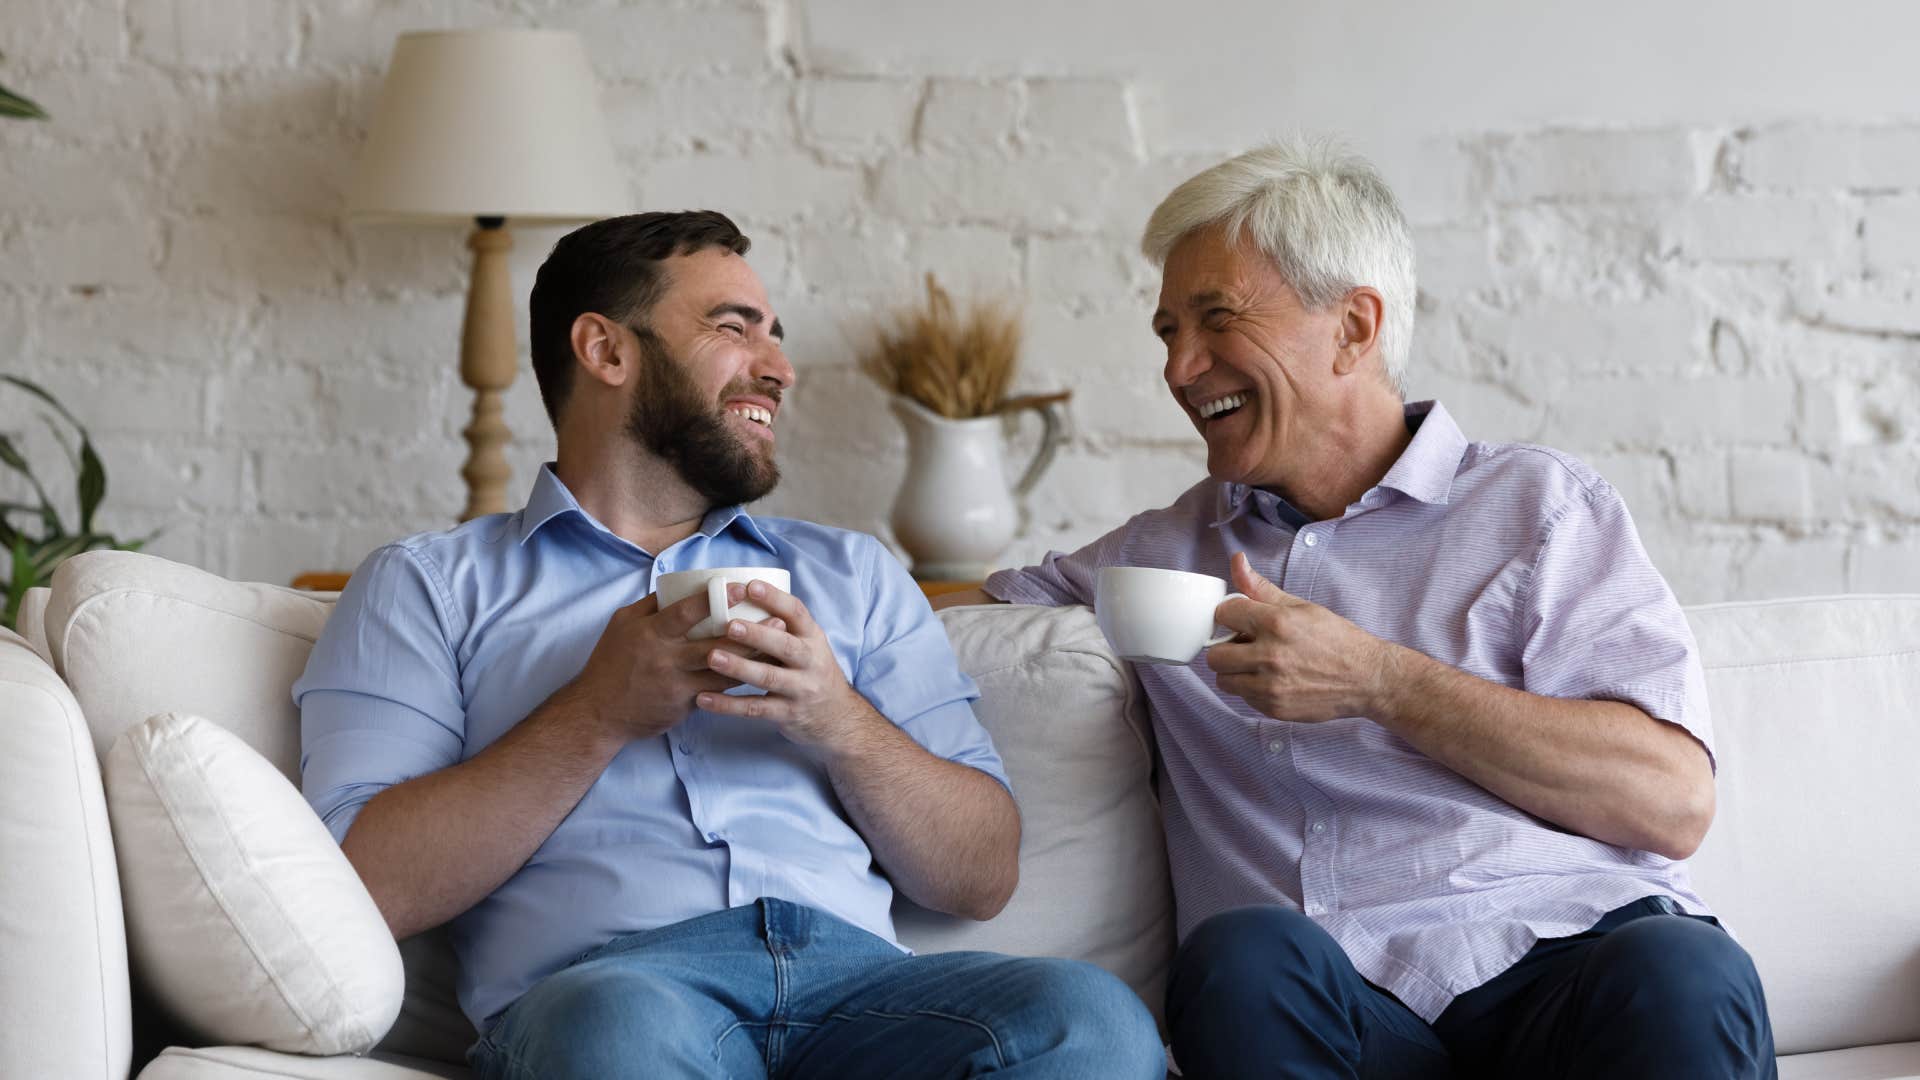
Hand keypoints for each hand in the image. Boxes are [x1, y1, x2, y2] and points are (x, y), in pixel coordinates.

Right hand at [567, 589, 779, 741]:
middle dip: (750, 633)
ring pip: (724, 672)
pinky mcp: (685, 706)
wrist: (598, 713)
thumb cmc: (611, 663)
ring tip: (780, 647)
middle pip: (715, 644)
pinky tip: (761, 673)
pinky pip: (718, 692)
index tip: (741, 587)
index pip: (685, 612)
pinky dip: (740, 681)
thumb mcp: (622, 625)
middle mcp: (666, 659)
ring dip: (754, 660)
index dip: (715, 599)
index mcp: (650, 634)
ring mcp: (677, 685)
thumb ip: (651, 605)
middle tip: (779, 620)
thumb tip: (678, 583)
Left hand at [695, 580, 869, 748]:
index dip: (775, 599)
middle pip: (784, 646)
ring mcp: (800, 689)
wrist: (837, 717)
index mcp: (812, 638)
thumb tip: (741, 594)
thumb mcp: (809, 644)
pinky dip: (728, 705)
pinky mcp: (787, 713)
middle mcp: (810, 662)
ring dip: (739, 668)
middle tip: (729, 625)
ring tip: (712, 658)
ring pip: (768, 677)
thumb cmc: (812, 671)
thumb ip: (784, 626)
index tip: (751, 586)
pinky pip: (754, 708)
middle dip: (757, 635)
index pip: (797, 613)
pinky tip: (704, 698)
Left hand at [1205, 552, 1398, 722]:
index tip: (1239, 621)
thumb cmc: (1336, 639)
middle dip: (1227, 648)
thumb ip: (1261, 588)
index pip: (1223, 614)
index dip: (1230, 616)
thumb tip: (1237, 561)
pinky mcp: (1274, 708)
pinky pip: (1243, 698)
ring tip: (1258, 664)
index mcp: (1276, 623)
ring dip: (1235, 672)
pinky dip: (1251, 689)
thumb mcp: (1301, 606)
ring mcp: (1271, 686)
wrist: (1366, 678)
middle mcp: (1270, 655)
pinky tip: (1272, 680)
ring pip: (1224, 680)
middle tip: (1245, 646)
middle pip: (1215, 655)